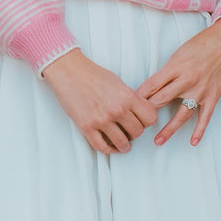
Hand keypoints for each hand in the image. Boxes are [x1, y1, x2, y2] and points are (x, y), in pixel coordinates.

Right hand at [42, 49, 158, 154]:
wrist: (69, 71)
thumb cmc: (93, 74)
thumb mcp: (119, 82)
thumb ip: (130, 99)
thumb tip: (139, 113)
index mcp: (127, 96)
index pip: (150, 118)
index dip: (148, 121)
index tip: (143, 121)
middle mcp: (117, 109)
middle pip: (137, 132)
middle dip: (135, 133)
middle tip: (130, 131)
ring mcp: (102, 119)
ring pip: (123, 143)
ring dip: (124, 145)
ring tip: (123, 144)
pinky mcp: (87, 127)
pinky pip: (102, 147)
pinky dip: (109, 150)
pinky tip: (111, 146)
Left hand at [136, 17, 220, 146]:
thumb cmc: (202, 43)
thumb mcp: (179, 53)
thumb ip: (167, 70)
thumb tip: (153, 86)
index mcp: (175, 67)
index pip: (151, 85)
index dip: (138, 96)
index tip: (128, 105)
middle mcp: (187, 80)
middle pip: (161, 100)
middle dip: (147, 112)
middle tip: (136, 123)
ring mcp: (200, 90)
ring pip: (181, 114)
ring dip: (168, 129)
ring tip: (157, 141)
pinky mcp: (213, 96)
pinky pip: (205, 117)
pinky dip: (199, 130)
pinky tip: (192, 141)